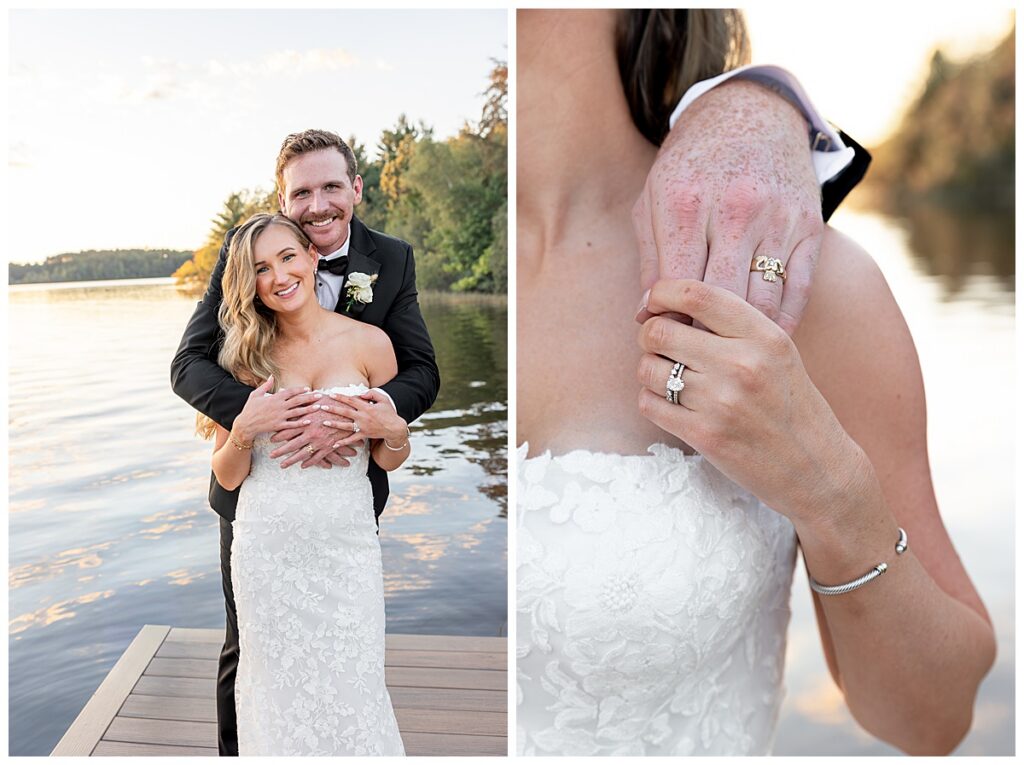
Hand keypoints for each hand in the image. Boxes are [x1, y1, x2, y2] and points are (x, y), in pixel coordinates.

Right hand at [232, 376, 322, 444]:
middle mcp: (279, 406)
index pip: (290, 392)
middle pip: (297, 400)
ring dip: (309, 409)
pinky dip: (301, 423)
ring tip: (318, 407)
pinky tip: (309, 421)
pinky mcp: (278, 426)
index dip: (300, 390)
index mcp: (274, 398)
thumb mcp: (256, 394)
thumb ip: (266, 385)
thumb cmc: (250, 409)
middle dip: (309, 398)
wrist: (245, 424)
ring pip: (297, 412)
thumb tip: (272, 376)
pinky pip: (292, 424)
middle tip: (320, 396)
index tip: (309, 389)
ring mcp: (279, 416)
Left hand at [270, 403, 357, 468]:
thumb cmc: (335, 404)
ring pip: (302, 454)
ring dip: (291, 460)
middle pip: (292, 444)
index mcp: (306, 421)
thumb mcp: (318, 400)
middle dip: (280, 451)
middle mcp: (310, 432)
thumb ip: (304, 401)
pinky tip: (303, 466)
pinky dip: (309, 462)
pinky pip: (317, 457)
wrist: (351, 414)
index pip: (288, 430)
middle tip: (272, 456)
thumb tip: (292, 395)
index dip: (279, 435)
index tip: (271, 439)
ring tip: (283, 465)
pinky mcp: (328, 447)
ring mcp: (319, 441)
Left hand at [320, 389, 407, 448]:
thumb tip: (360, 393)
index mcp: (367, 407)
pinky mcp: (364, 435)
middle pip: (345, 412)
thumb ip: (372, 394)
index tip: (330, 394)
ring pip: (345, 425)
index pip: (350, 400)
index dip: (340, 397)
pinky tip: (334, 444)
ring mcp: (363, 427)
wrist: (395, 428)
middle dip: (332, 408)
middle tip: (321, 407)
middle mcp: (363, 417)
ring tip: (324, 422)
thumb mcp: (384, 399)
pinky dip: (343, 442)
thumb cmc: (389, 413)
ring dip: (334, 424)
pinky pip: (352, 439)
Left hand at [632, 80, 822, 334]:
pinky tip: (762, 337)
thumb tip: (646, 318)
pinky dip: (781, 320)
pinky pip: (798, 290)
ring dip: (744, 337)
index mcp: (686, 204)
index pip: (677, 285)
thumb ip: (650, 259)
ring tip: (726, 357)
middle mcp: (735, 211)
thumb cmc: (690, 164)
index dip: (671, 321)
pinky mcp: (808, 227)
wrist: (753, 113)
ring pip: (762, 300)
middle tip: (695, 360)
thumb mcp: (654, 199)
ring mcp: (777, 219)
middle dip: (706, 336)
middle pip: (720, 299)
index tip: (666, 342)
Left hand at [635, 279, 868, 529]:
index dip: (660, 292)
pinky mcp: (704, 435)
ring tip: (672, 379)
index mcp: (763, 335)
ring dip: (650, 371)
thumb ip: (732, 325)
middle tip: (660, 346)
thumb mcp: (777, 352)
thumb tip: (666, 305)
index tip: (653, 304)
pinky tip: (674, 405)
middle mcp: (742, 364)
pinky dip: (653, 401)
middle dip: (649, 335)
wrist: (817, 468)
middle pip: (659, 330)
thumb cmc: (792, 406)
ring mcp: (721, 401)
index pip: (694, 292)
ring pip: (647, 367)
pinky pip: (649, 403)